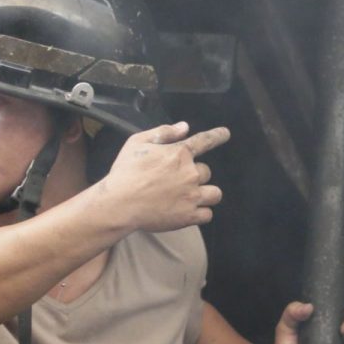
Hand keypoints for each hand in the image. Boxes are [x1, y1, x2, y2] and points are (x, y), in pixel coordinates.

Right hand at [97, 123, 227, 231]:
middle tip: (177, 181)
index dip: (217, 136)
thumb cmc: (125, 172)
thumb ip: (163, 133)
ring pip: (214, 194)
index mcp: (179, 154)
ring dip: (205, 194)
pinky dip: (200, 213)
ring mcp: (192, 196)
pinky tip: (188, 211)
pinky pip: (208, 214)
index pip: (205, 141)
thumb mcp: (137, 143)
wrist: (118, 204)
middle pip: (206, 172)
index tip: (225, 133)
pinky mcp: (189, 216)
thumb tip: (184, 127)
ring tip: (190, 196)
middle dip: (195, 175)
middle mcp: (190, 174)